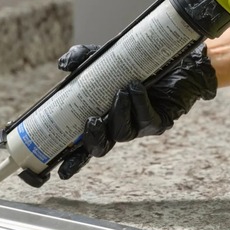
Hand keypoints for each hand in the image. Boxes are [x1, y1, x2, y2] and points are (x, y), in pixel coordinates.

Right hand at [56, 43, 216, 179]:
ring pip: (123, 133)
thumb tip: (63, 65)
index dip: (72, 161)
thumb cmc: (134, 63)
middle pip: (100, 148)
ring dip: (119, 112)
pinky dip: (139, 103)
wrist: (171, 58)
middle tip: (92, 120)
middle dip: (93, 140)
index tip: (59, 172)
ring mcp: (138, 127)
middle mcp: (117, 127)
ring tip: (121, 90)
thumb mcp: (104, 57)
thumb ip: (82, 58)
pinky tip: (136, 88)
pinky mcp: (159, 122)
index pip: (82, 146)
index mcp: (101, 119)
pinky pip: (146, 120)